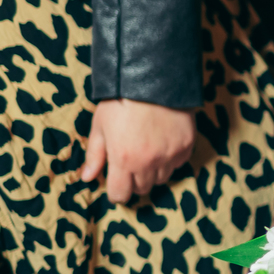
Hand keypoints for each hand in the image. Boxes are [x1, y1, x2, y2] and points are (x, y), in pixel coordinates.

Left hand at [81, 99, 195, 202]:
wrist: (154, 79)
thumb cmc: (121, 101)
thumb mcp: (100, 126)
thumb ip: (94, 155)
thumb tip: (87, 177)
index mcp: (122, 159)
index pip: (120, 194)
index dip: (116, 192)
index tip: (116, 183)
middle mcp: (148, 162)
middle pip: (142, 188)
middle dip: (134, 180)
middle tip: (130, 163)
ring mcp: (170, 155)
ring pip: (162, 178)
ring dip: (153, 171)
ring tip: (147, 152)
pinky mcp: (186, 145)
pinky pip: (178, 163)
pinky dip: (170, 159)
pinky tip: (162, 143)